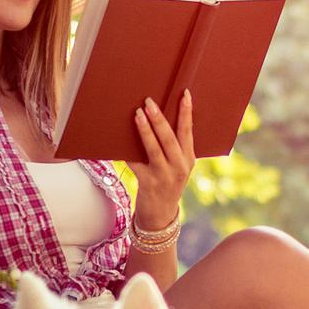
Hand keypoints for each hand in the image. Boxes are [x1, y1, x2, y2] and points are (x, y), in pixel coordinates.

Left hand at [126, 91, 193, 228]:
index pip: (188, 131)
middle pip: (170, 138)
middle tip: (150, 102)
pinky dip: (128, 152)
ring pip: (154, 149)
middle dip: (160, 119)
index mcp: (189, 158)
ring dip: (145, 130)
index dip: (186, 112)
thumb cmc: (167, 183)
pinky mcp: (148, 184)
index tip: (185, 94)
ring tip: (137, 114)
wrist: (161, 214)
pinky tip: (119, 142)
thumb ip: (173, 147)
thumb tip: (156, 118)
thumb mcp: (177, 166)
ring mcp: (164, 176)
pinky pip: (136, 163)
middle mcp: (179, 166)